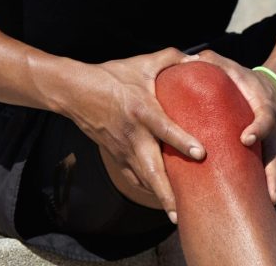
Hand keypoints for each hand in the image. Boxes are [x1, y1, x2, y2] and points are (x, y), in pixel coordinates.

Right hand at [57, 48, 205, 222]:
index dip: (182, 141)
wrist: (74, 91)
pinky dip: (149, 190)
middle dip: (167, 193)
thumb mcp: (142, 63)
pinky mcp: (116, 156)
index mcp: (142, 110)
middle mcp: (133, 135)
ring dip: (159, 198)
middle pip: (151, 169)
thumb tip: (199, 59)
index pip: (164, 128)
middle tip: (183, 212)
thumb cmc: (112, 76)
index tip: (201, 154)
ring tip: (178, 216)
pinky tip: (164, 202)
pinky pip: (134, 178)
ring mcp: (122, 149)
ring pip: (143, 179)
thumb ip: (172, 59)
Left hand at [185, 50, 275, 203]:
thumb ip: (215, 63)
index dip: (258, 128)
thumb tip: (193, 59)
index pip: (265, 116)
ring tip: (267, 204)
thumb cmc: (244, 80)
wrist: (273, 89)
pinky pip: (268, 170)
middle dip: (272, 171)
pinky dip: (265, 186)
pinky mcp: (271, 152)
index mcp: (266, 104)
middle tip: (267, 191)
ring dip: (272, 184)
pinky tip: (258, 204)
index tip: (246, 140)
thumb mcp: (233, 68)